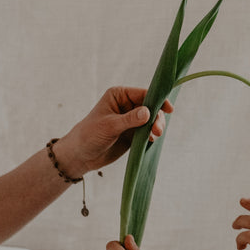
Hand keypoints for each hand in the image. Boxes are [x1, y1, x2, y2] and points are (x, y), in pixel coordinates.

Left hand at [54, 86, 171, 176]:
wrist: (81, 155)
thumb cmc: (89, 135)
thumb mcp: (109, 126)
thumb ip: (129, 119)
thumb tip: (148, 112)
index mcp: (119, 95)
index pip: (143, 94)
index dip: (157, 99)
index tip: (168, 109)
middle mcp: (127, 105)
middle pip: (151, 107)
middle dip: (157, 118)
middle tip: (157, 131)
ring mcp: (131, 120)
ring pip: (152, 120)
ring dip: (156, 127)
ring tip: (154, 136)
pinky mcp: (133, 134)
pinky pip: (148, 132)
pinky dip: (152, 136)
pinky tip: (150, 141)